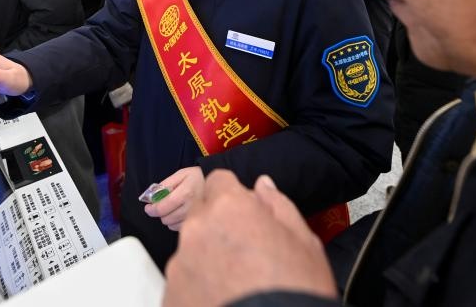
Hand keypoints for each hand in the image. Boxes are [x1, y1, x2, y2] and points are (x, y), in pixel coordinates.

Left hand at [143, 166, 204, 230]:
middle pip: (166, 219)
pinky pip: (179, 228)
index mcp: (185, 194)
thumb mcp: (180, 174)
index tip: (148, 207)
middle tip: (163, 204)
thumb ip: (165, 184)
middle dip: (161, 212)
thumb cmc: (197, 177)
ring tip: (173, 208)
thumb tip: (152, 196)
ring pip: (172, 225)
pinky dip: (176, 222)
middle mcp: (190, 208)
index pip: (162, 208)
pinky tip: (179, 213)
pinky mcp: (197, 223)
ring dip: (168, 218)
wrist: (216, 184)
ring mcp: (195, 217)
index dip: (152, 210)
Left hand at [163, 171, 337, 306]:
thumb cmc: (294, 292)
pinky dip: (198, 284)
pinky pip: (184, 279)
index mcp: (229, 208)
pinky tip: (222, 296)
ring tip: (235, 280)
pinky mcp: (171, 293)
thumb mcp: (304, 243)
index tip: (245, 213)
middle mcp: (196, 230)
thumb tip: (262, 185)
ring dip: (208, 255)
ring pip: (191, 247)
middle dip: (218, 223)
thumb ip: (278, 206)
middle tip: (245, 250)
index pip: (219, 180)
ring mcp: (180, 264)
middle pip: (201, 212)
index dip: (234, 195)